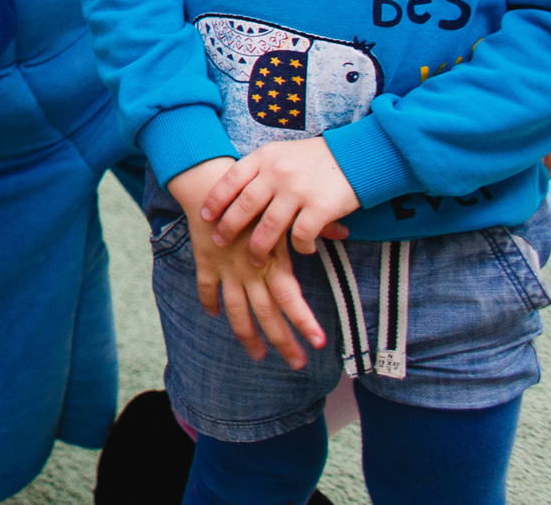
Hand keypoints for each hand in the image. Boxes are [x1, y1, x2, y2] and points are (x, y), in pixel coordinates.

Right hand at [166, 159, 327, 367]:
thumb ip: (315, 225)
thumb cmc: (255, 195)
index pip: (291, 299)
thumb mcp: (287, 209)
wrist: (210, 185)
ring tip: (258, 355)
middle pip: (266, 314)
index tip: (319, 343)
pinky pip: (206, 287)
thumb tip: (344, 233)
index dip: (304, 322)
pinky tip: (213, 314)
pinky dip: (209, 302)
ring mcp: (226, 269)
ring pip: (236, 310)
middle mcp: (249, 271)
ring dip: (247, 336)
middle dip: (282, 342)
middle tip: (296, 364)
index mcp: (272, 261)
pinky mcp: (206, 261)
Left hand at [201, 137, 360, 257]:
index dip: (215, 200)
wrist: (357, 155)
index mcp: (265, 157)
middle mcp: (277, 173)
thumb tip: (233, 192)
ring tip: (255, 260)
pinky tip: (301, 251)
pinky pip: (301, 235)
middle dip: (229, 227)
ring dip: (259, 247)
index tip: (204, 216)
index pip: (231, 180)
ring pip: (269, 226)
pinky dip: (299, 247)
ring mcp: (298, 190)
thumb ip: (259, 169)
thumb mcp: (281, 154)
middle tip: (219, 242)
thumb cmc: (314, 158)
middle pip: (245, 206)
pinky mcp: (320, 207)